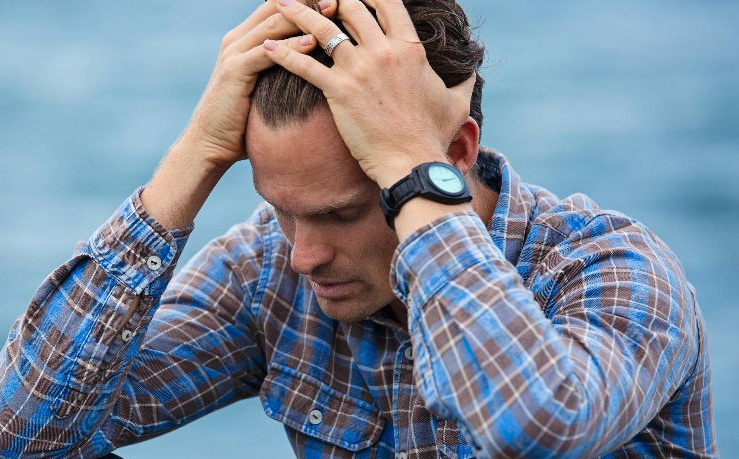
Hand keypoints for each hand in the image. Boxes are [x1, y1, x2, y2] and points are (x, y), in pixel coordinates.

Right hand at [142, 1, 335, 229]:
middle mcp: (237, 39)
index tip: (338, 1)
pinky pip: (266, 52)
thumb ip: (283, 70)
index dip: (307, 1)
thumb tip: (315, 68)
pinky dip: (291, 46)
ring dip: (306, 17)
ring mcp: (233, 53)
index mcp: (246, 38)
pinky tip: (314, 43)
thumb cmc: (242, 121)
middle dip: (309, 1)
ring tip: (333, 10)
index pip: (278, 6)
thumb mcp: (265, 87)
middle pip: (277, 6)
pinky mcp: (234, 71)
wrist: (209, 144)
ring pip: (273, 23)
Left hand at [263, 0, 474, 185]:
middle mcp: (384, 51)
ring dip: (297, 13)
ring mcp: (360, 69)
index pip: (387, 3)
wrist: (413, 164)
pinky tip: (264, 47)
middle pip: (351, 7)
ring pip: (322, 29)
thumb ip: (464, 80)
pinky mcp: (339, 91)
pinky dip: (282, 54)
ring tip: (278, 4)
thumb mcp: (456, 103)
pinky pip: (304, 65)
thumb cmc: (433, 137)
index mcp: (410, 49)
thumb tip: (474, 69)